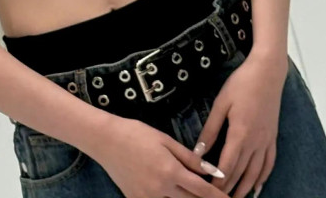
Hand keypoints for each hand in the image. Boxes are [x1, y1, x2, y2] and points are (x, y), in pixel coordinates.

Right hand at [90, 114, 232, 197]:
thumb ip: (189, 158)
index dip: (219, 197)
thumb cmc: (136, 133)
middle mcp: (161, 190)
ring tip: (197, 195)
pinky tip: (174, 195)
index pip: (202, 191)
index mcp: (170, 172)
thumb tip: (213, 170)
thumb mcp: (165, 140)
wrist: (105, 140)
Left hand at [193, 50, 287, 197]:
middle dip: (230, 189)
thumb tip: (198, 151)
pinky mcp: (273, 137)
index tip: (208, 191)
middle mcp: (256, 142)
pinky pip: (269, 163)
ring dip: (246, 188)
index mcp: (240, 133)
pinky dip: (263, 177)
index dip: (218, 181)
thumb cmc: (241, 84)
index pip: (228, 166)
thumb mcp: (221, 103)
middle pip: (242, 172)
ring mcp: (266, 141)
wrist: (268, 72)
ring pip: (257, 172)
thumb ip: (210, 128)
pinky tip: (258, 186)